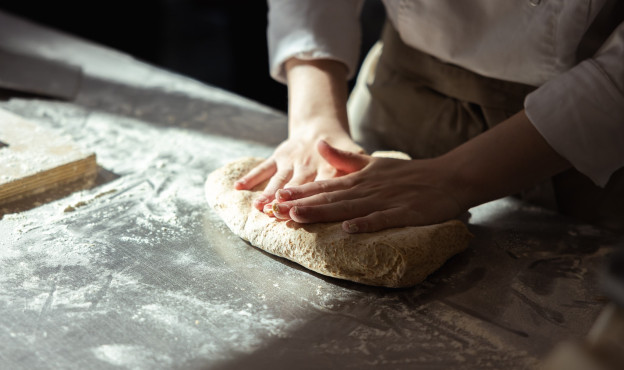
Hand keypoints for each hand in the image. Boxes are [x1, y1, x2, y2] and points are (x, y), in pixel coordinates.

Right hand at [234, 126, 362, 210]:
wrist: (321, 128)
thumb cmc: (342, 150)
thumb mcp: (355, 153)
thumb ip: (355, 164)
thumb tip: (364, 175)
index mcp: (327, 167)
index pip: (321, 185)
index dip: (314, 198)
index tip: (305, 210)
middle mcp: (307, 165)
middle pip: (296, 186)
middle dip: (286, 200)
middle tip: (277, 214)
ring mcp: (291, 161)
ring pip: (278, 179)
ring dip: (268, 192)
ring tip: (259, 207)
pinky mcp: (278, 157)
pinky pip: (263, 168)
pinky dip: (251, 177)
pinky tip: (238, 188)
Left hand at [270, 140, 463, 232]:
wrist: (446, 177)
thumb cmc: (408, 174)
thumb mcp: (373, 163)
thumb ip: (344, 158)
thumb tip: (318, 143)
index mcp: (359, 180)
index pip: (324, 186)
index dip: (300, 192)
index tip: (276, 197)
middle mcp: (367, 189)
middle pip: (329, 198)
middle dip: (301, 203)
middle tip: (275, 208)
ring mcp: (385, 201)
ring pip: (348, 208)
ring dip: (323, 211)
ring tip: (298, 216)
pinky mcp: (404, 213)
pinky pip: (382, 219)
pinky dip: (365, 223)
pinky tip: (348, 229)